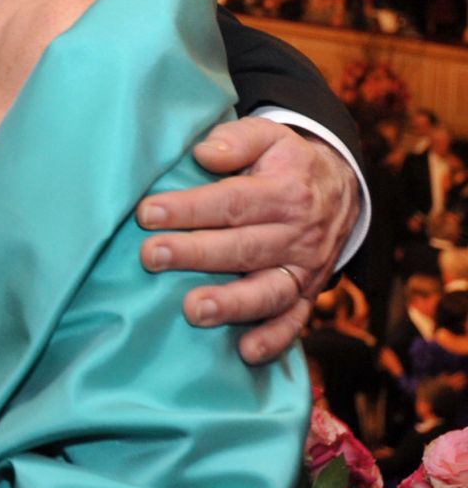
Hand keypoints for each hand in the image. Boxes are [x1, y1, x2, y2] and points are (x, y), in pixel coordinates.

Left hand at [135, 116, 358, 363]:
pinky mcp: (308, 294)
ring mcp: (305, 269)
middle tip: (152, 256)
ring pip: (269, 291)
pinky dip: (274, 340)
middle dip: (196, 254)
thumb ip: (236, 140)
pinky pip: (295, 321)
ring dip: (231, 304)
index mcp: (285, 192)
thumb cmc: (285, 161)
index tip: (147, 213)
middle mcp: (299, 234)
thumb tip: (204, 154)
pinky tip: (244, 352)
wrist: (341, 188)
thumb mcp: (269, 136)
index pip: (231, 202)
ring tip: (192, 310)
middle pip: (244, 247)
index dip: (189, 208)